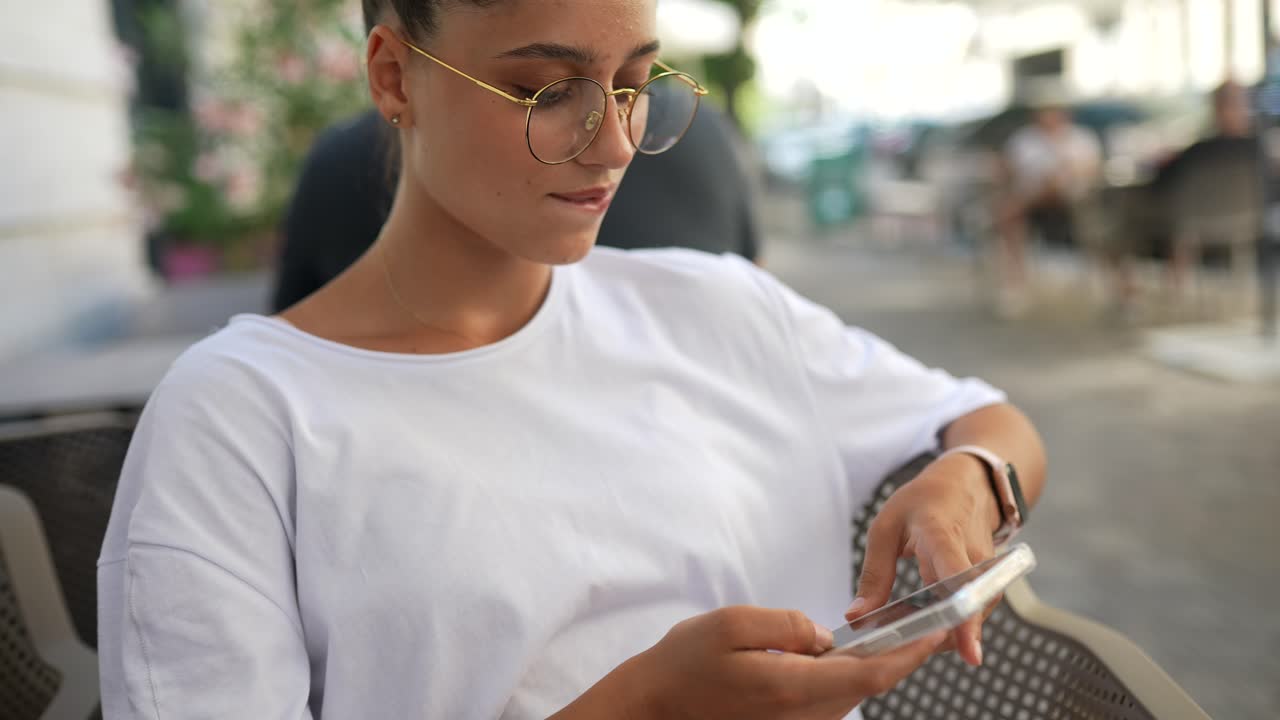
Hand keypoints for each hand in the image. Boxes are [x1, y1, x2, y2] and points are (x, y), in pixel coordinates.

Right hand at [591, 606, 945, 719]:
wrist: (653, 707)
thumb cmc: (684, 663)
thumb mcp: (730, 623)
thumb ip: (784, 623)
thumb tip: (821, 635)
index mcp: (791, 688)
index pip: (868, 675)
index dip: (907, 654)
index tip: (936, 632)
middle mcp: (800, 716)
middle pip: (867, 688)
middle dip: (900, 657)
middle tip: (926, 624)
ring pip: (850, 696)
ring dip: (875, 668)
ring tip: (893, 632)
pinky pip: (829, 702)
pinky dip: (847, 679)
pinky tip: (847, 655)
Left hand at [846, 453, 1001, 666]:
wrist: (964, 485)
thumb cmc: (922, 503)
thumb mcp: (885, 528)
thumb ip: (874, 575)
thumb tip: (857, 617)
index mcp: (942, 535)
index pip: (958, 578)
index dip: (963, 616)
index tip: (969, 652)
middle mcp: (973, 555)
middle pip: (968, 607)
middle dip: (943, 636)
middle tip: (911, 647)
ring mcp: (987, 570)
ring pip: (972, 614)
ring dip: (945, 631)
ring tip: (914, 634)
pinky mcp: (988, 582)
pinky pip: (972, 611)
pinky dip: (951, 622)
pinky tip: (928, 624)